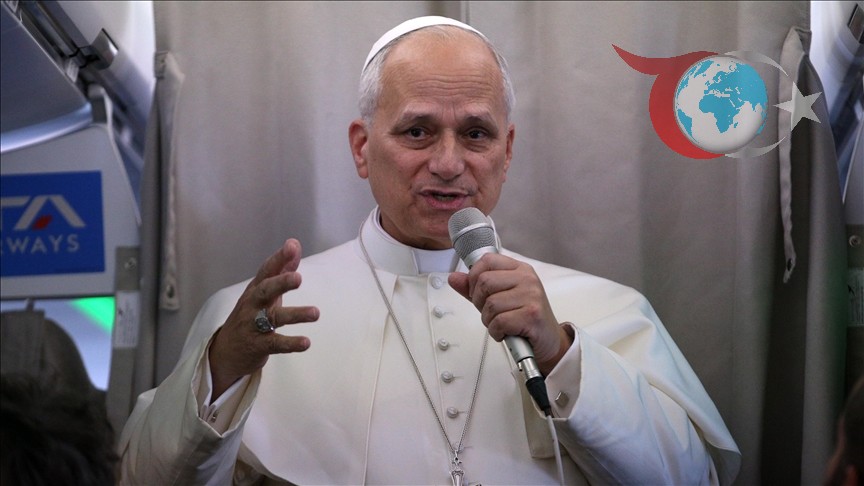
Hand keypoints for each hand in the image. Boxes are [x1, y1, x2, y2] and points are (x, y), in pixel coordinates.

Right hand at [208, 239, 318, 398]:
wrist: (227, 352)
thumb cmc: (251, 315)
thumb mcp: (264, 292)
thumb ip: (281, 270)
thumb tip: (294, 245)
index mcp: (256, 289)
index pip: (267, 270)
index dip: (279, 258)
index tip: (292, 246)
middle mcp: (253, 304)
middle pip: (265, 290)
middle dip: (281, 283)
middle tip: (298, 278)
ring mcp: (253, 325)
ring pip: (273, 318)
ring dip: (295, 314)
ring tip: (315, 313)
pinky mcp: (258, 346)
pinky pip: (275, 343)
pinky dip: (290, 343)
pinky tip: (306, 342)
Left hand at [448, 253, 570, 374]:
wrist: (548, 340)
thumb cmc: (524, 317)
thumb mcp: (500, 298)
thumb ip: (475, 288)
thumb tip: (453, 278)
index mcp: (519, 269)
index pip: (486, 260)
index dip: (474, 278)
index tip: (478, 293)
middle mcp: (527, 278)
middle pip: (484, 282)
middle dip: (480, 302)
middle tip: (492, 313)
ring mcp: (531, 295)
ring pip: (490, 304)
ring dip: (489, 321)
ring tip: (502, 324)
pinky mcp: (532, 315)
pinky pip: (499, 321)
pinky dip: (496, 332)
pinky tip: (506, 332)